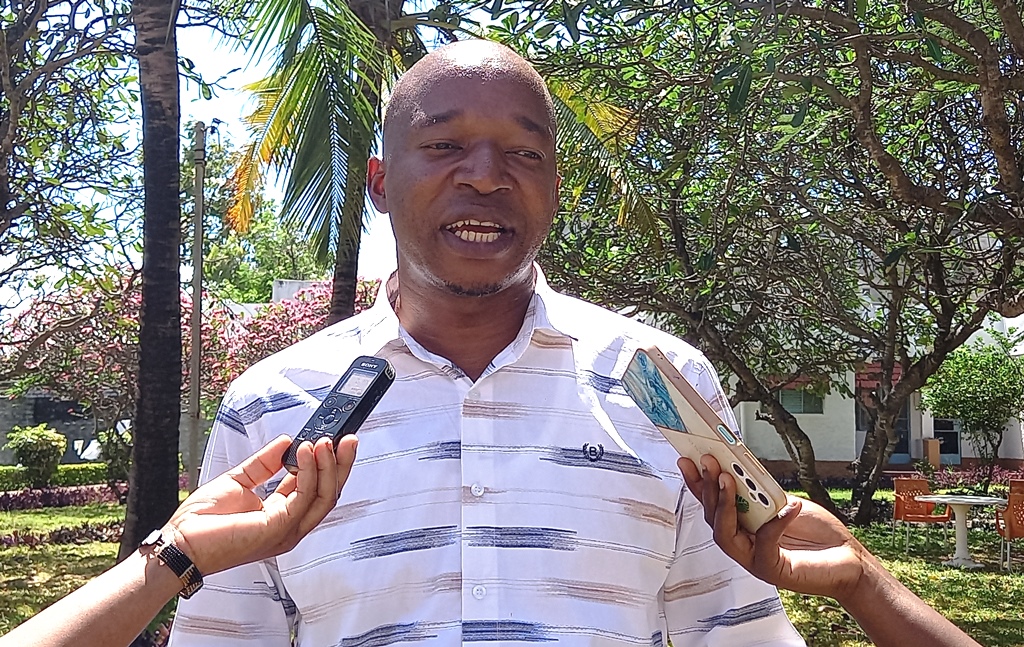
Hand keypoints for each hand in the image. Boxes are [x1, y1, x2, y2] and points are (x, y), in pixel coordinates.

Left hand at [163, 434, 357, 575]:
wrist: (179, 543)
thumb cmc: (201, 523)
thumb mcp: (239, 480)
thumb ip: (265, 462)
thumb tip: (286, 442)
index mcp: (281, 516)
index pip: (315, 489)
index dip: (326, 464)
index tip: (331, 441)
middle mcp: (289, 526)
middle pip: (328, 494)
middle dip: (341, 465)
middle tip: (346, 439)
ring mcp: (287, 530)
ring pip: (324, 496)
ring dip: (329, 466)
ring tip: (326, 441)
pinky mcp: (279, 528)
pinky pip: (304, 495)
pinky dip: (309, 470)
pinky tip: (305, 452)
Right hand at [678, 454, 871, 603]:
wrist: (851, 564)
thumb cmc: (820, 537)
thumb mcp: (786, 503)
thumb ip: (762, 493)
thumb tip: (741, 469)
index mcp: (743, 528)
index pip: (713, 505)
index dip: (698, 484)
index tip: (688, 460)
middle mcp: (743, 545)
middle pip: (712, 518)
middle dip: (708, 487)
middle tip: (708, 462)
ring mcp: (754, 560)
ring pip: (724, 534)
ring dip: (725, 504)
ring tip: (728, 478)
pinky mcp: (772, 570)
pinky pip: (764, 544)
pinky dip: (775, 523)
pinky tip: (789, 507)